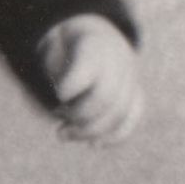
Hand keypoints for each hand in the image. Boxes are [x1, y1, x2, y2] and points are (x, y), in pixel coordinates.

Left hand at [37, 15, 143, 144]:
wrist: (94, 39)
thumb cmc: (63, 46)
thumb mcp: (49, 46)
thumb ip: (50, 65)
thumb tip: (62, 95)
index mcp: (93, 44)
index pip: (88, 66)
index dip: (72, 84)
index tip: (59, 95)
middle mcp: (117, 61)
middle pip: (105, 96)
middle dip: (79, 116)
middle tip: (58, 125)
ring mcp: (130, 79)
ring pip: (119, 112)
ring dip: (90, 131)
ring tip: (63, 134)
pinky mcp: (135, 95)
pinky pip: (131, 117)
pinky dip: (115, 135)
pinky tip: (94, 144)